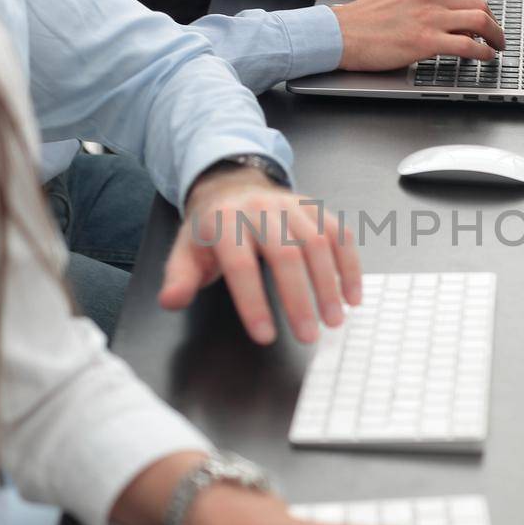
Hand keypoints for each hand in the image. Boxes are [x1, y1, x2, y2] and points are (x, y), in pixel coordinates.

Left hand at [160, 169, 361, 345]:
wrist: (232, 187)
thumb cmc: (212, 230)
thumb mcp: (186, 252)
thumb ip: (179, 279)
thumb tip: (171, 300)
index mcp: (225, 223)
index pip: (241, 266)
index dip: (253, 302)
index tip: (265, 337)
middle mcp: (261, 210)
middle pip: (286, 255)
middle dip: (300, 299)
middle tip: (309, 337)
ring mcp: (292, 206)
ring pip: (318, 244)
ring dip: (330, 285)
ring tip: (333, 321)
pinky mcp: (315, 208)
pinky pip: (340, 234)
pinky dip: (350, 266)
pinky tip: (352, 297)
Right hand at [331, 0, 504, 71]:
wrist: (342, 33)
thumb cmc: (366, 19)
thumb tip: (447, 14)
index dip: (477, 9)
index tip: (481, 21)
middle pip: (479, 4)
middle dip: (493, 23)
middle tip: (497, 34)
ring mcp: (431, 16)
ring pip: (481, 21)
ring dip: (495, 36)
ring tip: (497, 46)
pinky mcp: (427, 40)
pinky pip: (469, 45)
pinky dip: (484, 52)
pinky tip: (485, 56)